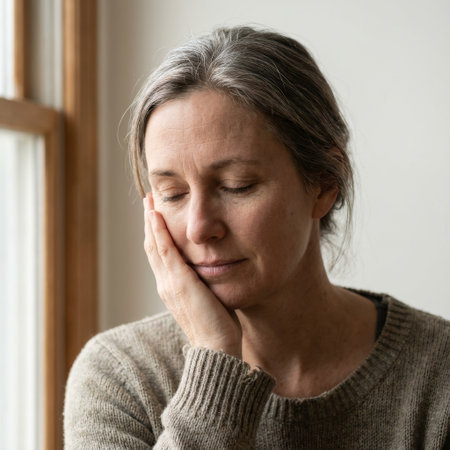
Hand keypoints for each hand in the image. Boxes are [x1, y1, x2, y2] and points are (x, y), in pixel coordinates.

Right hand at [143, 193, 241, 358]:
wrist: (216, 349)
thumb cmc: (216, 328)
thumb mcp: (208, 299)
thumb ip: (204, 284)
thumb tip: (212, 270)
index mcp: (171, 288)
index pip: (160, 254)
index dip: (156, 233)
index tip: (157, 215)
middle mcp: (165, 283)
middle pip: (152, 246)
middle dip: (150, 222)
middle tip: (148, 201)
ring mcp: (169, 282)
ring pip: (154, 244)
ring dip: (151, 221)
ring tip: (149, 200)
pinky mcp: (178, 281)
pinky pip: (164, 250)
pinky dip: (158, 231)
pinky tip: (156, 214)